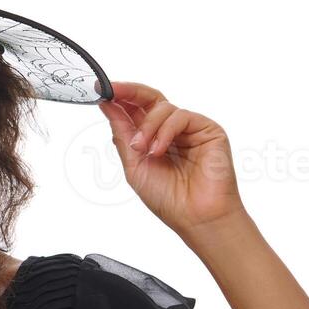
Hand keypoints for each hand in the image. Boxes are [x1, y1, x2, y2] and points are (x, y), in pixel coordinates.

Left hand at [97, 81, 244, 236]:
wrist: (195, 218)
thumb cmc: (169, 199)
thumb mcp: (134, 165)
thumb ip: (122, 134)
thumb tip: (107, 106)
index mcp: (153, 139)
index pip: (135, 110)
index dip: (119, 98)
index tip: (101, 91)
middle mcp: (171, 131)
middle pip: (150, 99)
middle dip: (129, 92)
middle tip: (111, 90)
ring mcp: (190, 129)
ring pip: (163, 107)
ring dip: (146, 126)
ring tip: (141, 149)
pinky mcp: (208, 129)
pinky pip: (181, 116)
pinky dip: (165, 131)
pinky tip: (158, 150)